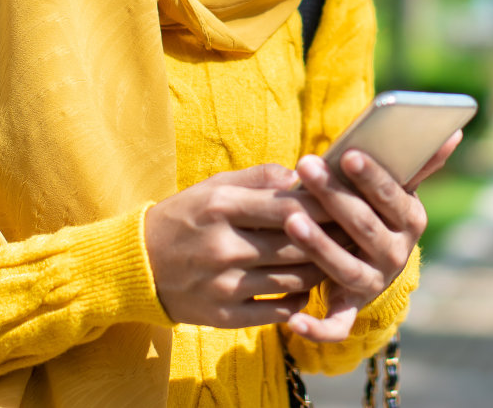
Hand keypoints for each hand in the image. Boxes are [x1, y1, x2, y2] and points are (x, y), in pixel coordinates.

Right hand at [144, 163, 333, 327]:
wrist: (136, 266)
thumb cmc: (184, 218)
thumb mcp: (213, 187)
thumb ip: (258, 179)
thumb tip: (302, 177)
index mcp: (221, 206)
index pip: (288, 206)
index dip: (324, 205)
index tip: (348, 202)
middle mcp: (223, 246)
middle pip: (295, 244)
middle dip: (331, 239)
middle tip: (356, 233)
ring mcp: (223, 284)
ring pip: (291, 279)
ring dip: (319, 270)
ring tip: (337, 259)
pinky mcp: (222, 315)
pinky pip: (275, 311)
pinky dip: (297, 302)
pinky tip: (305, 290)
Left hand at [282, 129, 462, 342]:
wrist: (375, 261)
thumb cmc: (378, 211)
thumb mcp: (399, 189)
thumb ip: (420, 163)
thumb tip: (453, 132)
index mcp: (411, 221)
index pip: (391, 197)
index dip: (370, 177)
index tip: (346, 154)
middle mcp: (396, 255)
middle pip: (363, 226)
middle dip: (333, 196)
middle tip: (305, 168)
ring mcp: (373, 283)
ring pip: (345, 267)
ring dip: (318, 246)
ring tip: (291, 220)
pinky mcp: (350, 308)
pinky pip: (336, 325)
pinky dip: (317, 328)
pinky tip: (293, 320)